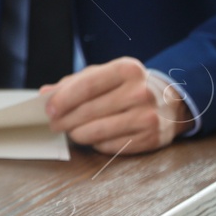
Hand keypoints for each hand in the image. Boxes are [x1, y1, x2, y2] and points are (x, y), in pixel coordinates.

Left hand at [41, 57, 194, 154]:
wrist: (171, 102)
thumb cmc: (128, 86)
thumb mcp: (104, 75)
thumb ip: (74, 83)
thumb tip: (45, 94)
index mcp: (127, 69)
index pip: (86, 86)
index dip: (62, 100)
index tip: (48, 109)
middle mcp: (140, 91)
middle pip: (89, 111)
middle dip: (65, 120)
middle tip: (54, 124)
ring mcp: (147, 116)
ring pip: (98, 131)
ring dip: (77, 134)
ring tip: (70, 131)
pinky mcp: (151, 138)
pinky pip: (111, 146)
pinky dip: (96, 144)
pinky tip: (94, 138)